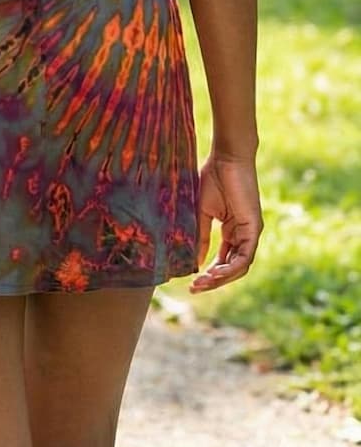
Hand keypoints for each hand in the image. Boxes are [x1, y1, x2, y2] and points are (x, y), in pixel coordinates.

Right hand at [189, 149, 262, 293]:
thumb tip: (196, 260)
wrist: (226, 158)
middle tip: (195, 288)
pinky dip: (231, 267)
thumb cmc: (213, 178)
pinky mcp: (254, 228)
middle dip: (214, 281)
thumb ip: (201, 236)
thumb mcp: (202, 212)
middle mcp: (244, 235)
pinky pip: (245, 256)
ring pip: (240, 266)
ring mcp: (251, 233)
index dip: (209, 273)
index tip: (191, 281)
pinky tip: (214, 273)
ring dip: (222, 278)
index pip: (224, 259)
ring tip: (202, 282)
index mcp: (232, 230)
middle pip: (233, 267)